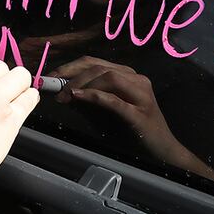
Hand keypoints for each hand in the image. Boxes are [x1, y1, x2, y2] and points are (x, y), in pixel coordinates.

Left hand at [51, 56, 197, 168]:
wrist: (162, 151)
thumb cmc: (134, 133)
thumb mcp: (105, 113)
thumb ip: (88, 102)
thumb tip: (64, 93)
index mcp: (128, 76)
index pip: (95, 62)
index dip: (70, 66)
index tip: (51, 76)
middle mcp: (137, 80)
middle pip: (99, 66)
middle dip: (72, 75)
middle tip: (55, 90)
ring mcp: (141, 94)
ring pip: (108, 77)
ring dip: (82, 84)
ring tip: (66, 97)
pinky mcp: (140, 113)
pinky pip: (114, 100)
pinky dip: (94, 96)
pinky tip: (79, 97)